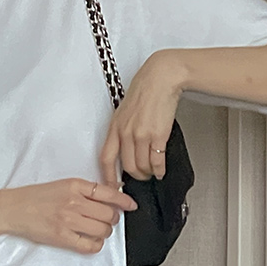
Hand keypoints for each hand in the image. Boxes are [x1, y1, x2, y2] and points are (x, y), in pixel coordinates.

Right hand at [0, 178, 137, 254]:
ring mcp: (68, 220)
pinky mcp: (62, 237)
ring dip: (105, 232)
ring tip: (97, 230)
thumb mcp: (63, 185)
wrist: (13, 208)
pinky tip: (91, 241)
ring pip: (102, 230)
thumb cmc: (36, 197)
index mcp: (75, 185)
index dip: (124, 201)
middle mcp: (73, 201)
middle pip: (109, 214)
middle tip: (108, 220)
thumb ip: (85, 190)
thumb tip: (112, 194)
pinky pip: (90, 245)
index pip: (108, 193)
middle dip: (113, 219)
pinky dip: (96, 245)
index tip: (131, 205)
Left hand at [100, 52, 182, 184]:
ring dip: (148, 173)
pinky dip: (159, 169)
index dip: (108, 177)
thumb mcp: (124, 111)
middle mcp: (125, 133)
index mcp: (114, 127)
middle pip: (127, 167)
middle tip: (141, 177)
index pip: (106, 158)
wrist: (160, 79)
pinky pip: (157, 161)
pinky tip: (161, 170)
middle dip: (135, 176)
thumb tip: (124, 147)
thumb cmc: (144, 91)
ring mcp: (141, 135)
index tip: (112, 186)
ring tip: (152, 172)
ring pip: (142, 166)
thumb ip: (122, 130)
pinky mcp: (157, 135)